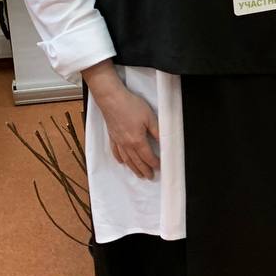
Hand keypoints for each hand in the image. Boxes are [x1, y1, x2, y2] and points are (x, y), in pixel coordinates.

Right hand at [83, 62, 159, 178]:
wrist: (111, 98)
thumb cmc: (130, 105)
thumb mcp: (150, 117)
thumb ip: (157, 131)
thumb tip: (164, 143)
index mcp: (137, 140)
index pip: (148, 156)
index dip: (154, 163)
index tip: (159, 167)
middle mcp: (126, 144)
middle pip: (137, 161)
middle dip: (144, 170)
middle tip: (149, 177)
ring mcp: (118, 141)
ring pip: (126, 159)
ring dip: (133, 168)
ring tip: (138, 174)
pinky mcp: (112, 136)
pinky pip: (115, 151)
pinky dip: (119, 158)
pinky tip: (121, 162)